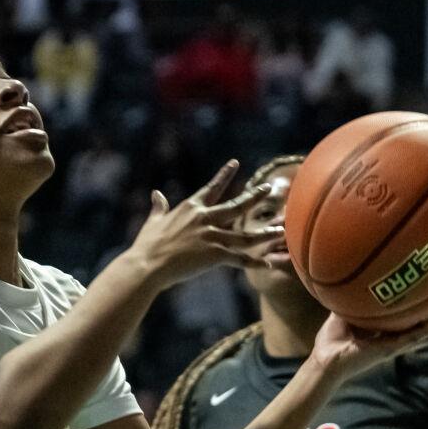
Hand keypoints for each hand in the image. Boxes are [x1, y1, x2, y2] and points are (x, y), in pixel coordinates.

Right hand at [127, 160, 283, 286]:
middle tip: (268, 187)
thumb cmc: (147, 245)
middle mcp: (204, 219)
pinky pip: (240, 259)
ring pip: (246, 235)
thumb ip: (159, 207)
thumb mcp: (153, 222)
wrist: (147, 265)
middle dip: (254, 196)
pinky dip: (255, 263)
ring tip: (281, 230)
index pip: (212, 188)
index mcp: (190, 208)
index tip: (235, 163)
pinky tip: (269, 265)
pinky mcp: (214, 254)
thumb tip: (156, 194)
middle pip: (236, 205)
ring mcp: (211, 236)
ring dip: (265, 233)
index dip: (224, 175)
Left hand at [308, 308, 427, 384]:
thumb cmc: (333, 340)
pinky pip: (410, 339)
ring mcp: (396, 345)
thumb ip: (353, 297)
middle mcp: (398, 339)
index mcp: (391, 332)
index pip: (419, 320)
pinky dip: (424, 331)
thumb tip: (355, 276)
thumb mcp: (344, 312)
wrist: (324, 360)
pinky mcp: (388, 350)